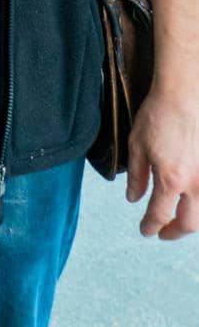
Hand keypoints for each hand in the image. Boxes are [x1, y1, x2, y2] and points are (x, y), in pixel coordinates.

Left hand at [125, 88, 198, 238]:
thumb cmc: (159, 115)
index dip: (150, 226)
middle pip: (188, 224)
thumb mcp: (137, 145)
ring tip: (180, 220)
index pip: (159, 215)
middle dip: (173, 232)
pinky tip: (194, 202)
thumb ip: (137, 176)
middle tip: (163, 233)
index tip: (145, 230)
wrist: (186, 93)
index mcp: (170, 180)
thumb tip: (133, 199)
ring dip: (192, 222)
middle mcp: (195, 184)